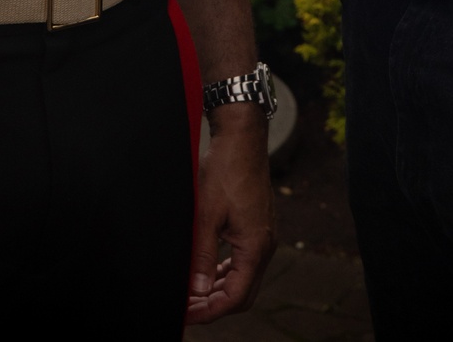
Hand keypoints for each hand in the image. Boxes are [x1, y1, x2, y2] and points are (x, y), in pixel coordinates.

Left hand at [185, 103, 275, 323]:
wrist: (242, 139)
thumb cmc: (226, 170)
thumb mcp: (207, 214)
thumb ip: (202, 255)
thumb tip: (197, 289)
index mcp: (255, 247)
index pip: (235, 297)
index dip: (209, 311)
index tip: (187, 313)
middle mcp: (265, 246)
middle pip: (242, 294)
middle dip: (214, 305)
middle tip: (187, 306)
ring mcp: (264, 237)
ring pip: (244, 279)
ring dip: (219, 289)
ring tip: (193, 292)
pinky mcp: (258, 228)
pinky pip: (244, 261)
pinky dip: (226, 272)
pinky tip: (209, 271)